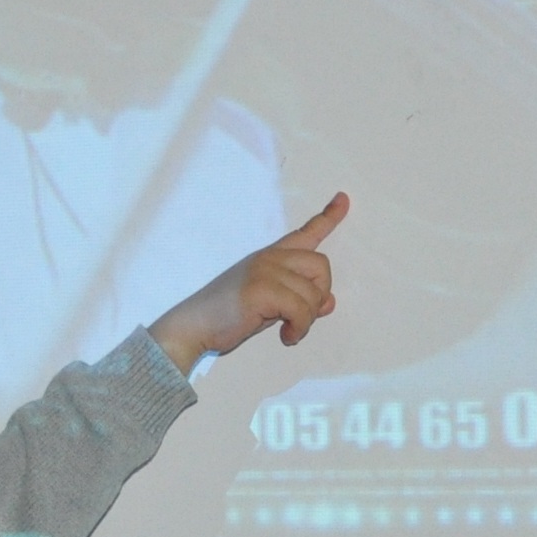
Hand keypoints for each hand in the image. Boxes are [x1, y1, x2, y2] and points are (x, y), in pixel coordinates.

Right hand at [150, 192, 346, 369]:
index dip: (329, 217)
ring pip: (313, 293)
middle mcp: (269, 258)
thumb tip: (329, 303)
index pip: (304, 233)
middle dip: (320, 293)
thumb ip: (297, 299)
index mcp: (269, 256)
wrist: (192, 327)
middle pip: (320, 265)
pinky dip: (299, 329)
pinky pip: (302, 310)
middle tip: (302, 316)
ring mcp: (265, 271)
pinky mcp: (262, 290)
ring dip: (307, 319)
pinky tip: (287, 337)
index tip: (344, 199)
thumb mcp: (269, 306)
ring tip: (289, 331)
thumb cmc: (226, 318)